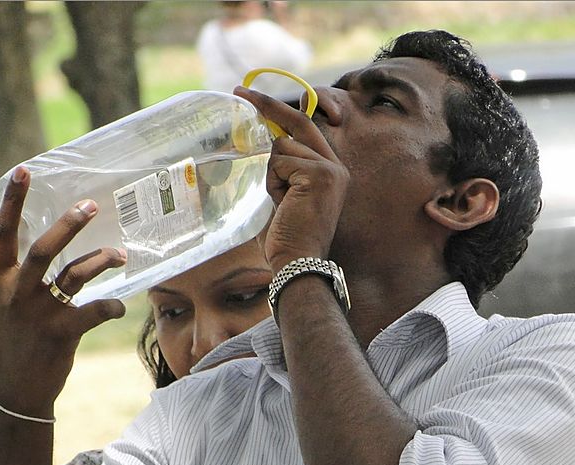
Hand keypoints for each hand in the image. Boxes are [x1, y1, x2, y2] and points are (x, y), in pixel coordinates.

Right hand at [0, 166, 126, 416]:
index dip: (12, 202)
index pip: (2, 234)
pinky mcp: (62, 333)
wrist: (17, 389)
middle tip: (90, 205)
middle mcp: (16, 294)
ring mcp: (39, 314)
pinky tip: (119, 306)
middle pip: (43, 249)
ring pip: (74, 275)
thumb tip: (39, 241)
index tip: (24, 172)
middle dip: (68, 224)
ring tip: (120, 253)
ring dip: (101, 260)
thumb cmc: (15, 342)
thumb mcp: (4, 306)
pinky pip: (95, 310)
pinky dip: (112, 306)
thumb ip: (16, 276)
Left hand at [233, 86, 348, 272]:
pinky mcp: (319, 175)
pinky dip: (273, 182)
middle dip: (267, 105)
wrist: (298, 263)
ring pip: (282, 147)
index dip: (280, 113)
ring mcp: (329, 169)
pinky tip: (283, 204)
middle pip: (298, 123)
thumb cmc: (286, 240)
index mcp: (330, 171)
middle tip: (239, 90)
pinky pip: (280, 161)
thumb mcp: (282, 196)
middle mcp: (335, 166)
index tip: (254, 99)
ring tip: (280, 203)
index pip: (304, 130)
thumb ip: (278, 169)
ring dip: (270, 173)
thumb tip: (257, 143)